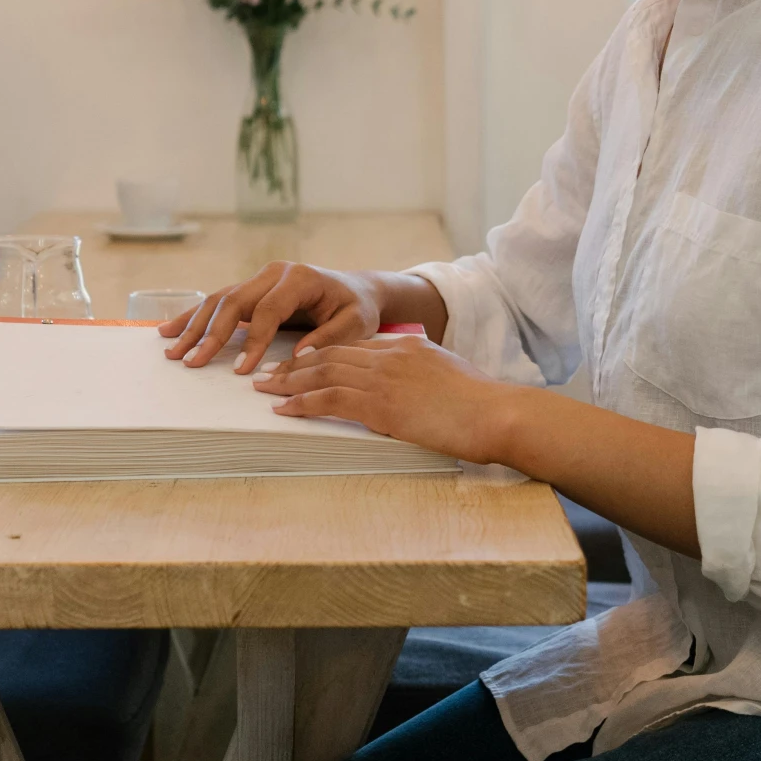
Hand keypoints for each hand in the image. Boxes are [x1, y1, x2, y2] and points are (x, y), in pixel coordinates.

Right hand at [162, 261, 388, 374]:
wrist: (356, 289)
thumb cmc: (357, 308)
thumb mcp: (356, 324)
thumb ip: (329, 338)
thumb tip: (296, 357)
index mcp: (300, 278)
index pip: (269, 309)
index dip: (254, 340)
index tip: (241, 370)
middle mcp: (274, 273)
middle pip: (234, 300)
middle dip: (211, 334)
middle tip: (192, 362)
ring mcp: (259, 278)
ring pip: (219, 299)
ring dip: (194, 325)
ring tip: (171, 350)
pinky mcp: (251, 289)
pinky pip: (219, 301)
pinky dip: (194, 316)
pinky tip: (170, 330)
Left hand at [249, 337, 517, 466]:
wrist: (497, 413)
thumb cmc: (482, 405)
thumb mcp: (448, 377)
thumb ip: (425, 374)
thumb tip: (413, 386)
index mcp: (406, 348)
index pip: (352, 346)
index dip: (321, 353)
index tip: (299, 362)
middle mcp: (390, 356)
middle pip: (330, 354)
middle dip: (295, 363)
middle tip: (268, 371)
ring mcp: (384, 378)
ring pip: (322, 373)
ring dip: (288, 381)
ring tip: (264, 387)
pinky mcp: (381, 405)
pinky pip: (330, 400)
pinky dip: (301, 403)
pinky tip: (283, 409)